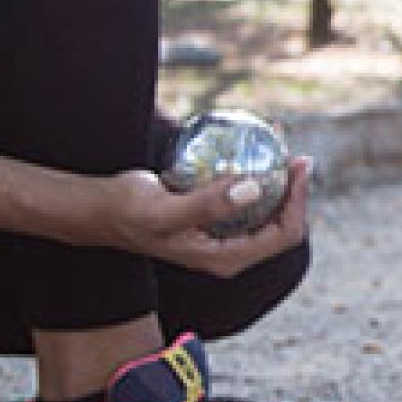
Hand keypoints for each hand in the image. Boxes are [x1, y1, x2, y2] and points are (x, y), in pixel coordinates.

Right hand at [94, 156, 313, 277]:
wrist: (101, 211)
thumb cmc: (127, 212)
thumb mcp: (163, 210)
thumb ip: (208, 204)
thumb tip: (255, 188)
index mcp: (226, 258)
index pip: (283, 235)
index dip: (299, 200)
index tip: (299, 163)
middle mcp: (230, 251)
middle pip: (282, 221)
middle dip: (293, 186)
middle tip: (292, 149)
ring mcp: (224, 236)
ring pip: (267, 208)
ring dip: (277, 177)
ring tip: (278, 142)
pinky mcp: (215, 218)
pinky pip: (247, 198)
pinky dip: (256, 174)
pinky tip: (253, 147)